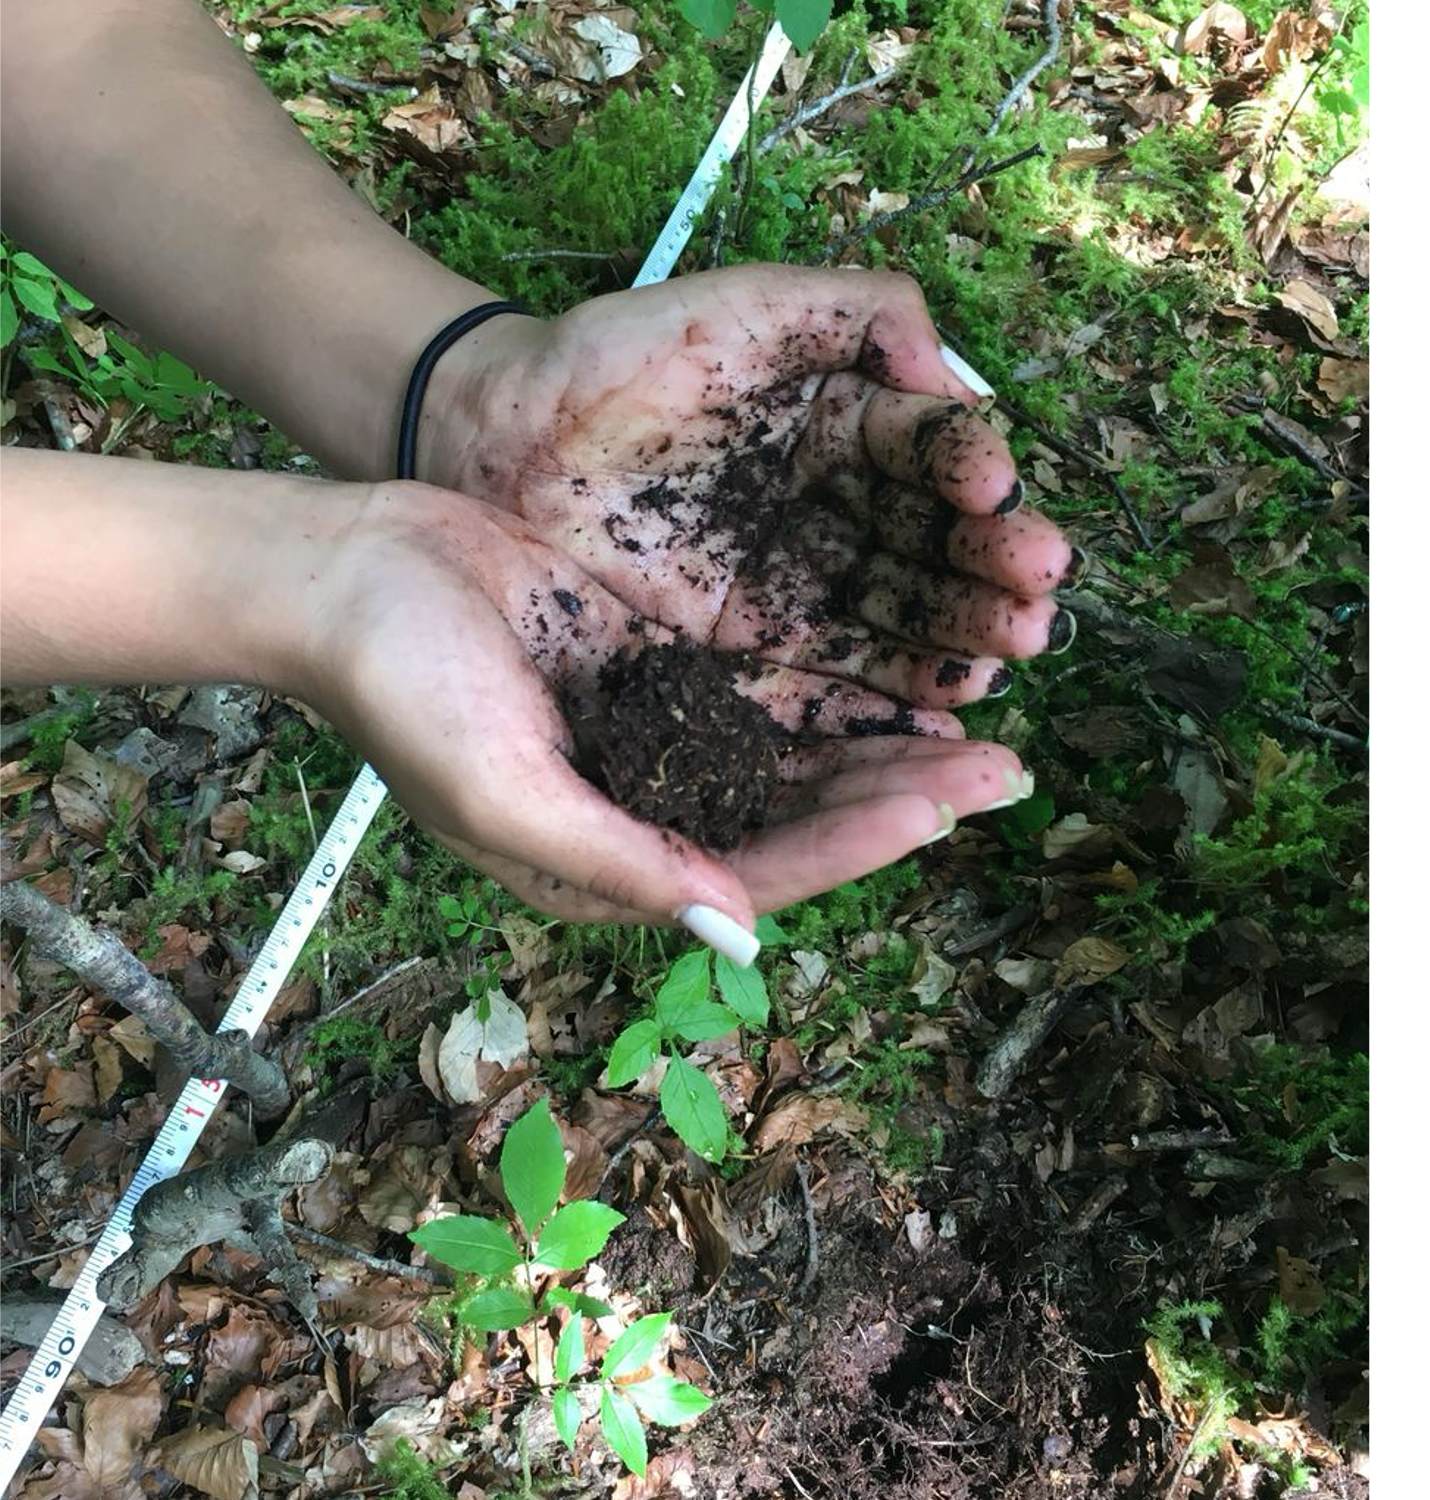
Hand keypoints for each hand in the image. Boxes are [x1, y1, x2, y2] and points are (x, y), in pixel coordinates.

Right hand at [291, 481, 1033, 931]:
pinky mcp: (666, 674)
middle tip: (1012, 769)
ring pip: (803, 761)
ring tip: (990, 732)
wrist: (346, 571)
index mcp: (612, 866)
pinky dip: (842, 692)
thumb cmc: (402, 688)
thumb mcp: (505, 789)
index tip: (942, 805)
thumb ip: (620, 862)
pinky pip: (773, 696)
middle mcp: (650, 815)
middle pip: (804, 820)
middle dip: (906, 799)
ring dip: (892, 751)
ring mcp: (662, 742)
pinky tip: (913, 673)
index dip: (856, 842)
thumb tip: (741, 928)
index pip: (762, 868)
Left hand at [417, 265, 1077, 708]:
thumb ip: (856, 309)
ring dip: (962, 646)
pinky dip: (889, 709)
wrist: (482, 437)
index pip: (933, 456)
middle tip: (1035, 599)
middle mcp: (837, 514)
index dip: (974, 477)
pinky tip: (941, 717)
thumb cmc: (605, 358)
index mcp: (846, 429)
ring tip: (1006, 656)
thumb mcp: (738, 306)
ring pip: (900, 626)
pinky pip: (830, 688)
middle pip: (934, 553)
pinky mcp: (745, 655)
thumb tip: (959, 376)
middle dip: (992, 579)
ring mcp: (794, 590)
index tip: (994, 492)